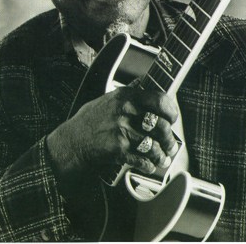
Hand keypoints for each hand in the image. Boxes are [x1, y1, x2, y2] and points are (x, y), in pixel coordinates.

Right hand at [46, 86, 178, 181]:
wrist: (72, 141)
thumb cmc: (90, 120)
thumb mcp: (108, 98)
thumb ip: (127, 91)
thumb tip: (142, 81)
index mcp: (126, 96)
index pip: (160, 99)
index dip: (172, 110)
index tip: (173, 118)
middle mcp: (126, 111)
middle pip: (161, 125)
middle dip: (169, 138)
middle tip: (170, 144)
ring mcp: (122, 130)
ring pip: (154, 145)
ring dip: (161, 155)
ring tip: (162, 157)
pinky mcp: (118, 149)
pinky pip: (142, 159)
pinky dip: (149, 164)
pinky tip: (149, 164)